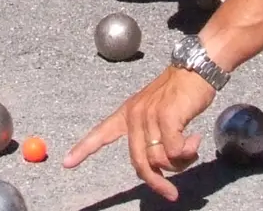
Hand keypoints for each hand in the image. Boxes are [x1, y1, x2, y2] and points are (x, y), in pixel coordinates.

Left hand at [64, 66, 215, 201]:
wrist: (196, 69)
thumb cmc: (180, 93)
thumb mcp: (159, 113)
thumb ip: (155, 138)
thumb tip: (161, 167)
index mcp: (127, 113)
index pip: (100, 133)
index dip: (83, 150)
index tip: (67, 163)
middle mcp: (134, 115)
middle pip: (139, 163)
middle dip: (156, 183)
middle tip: (171, 194)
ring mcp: (149, 115)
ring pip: (160, 160)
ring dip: (180, 162)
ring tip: (191, 146)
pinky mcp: (167, 117)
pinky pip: (175, 151)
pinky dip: (188, 152)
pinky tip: (195, 139)